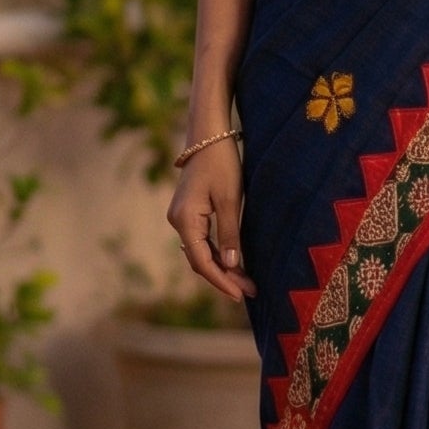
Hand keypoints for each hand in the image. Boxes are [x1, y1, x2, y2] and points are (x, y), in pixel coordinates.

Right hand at [166, 136, 254, 303]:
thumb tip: (231, 264)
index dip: (221, 281)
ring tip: (246, 281)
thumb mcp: (229, 199)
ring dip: (221, 267)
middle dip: (224, 277)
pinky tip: (233, 262)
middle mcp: (178, 221)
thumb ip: (229, 233)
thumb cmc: (221, 162)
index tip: (240, 295)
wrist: (208, 134)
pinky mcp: (189, 212)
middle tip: (250, 291)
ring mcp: (181, 216)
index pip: (201, 261)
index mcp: (185, 219)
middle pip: (199, 260)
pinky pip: (201, 240)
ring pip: (200, 252)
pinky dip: (216, 253)